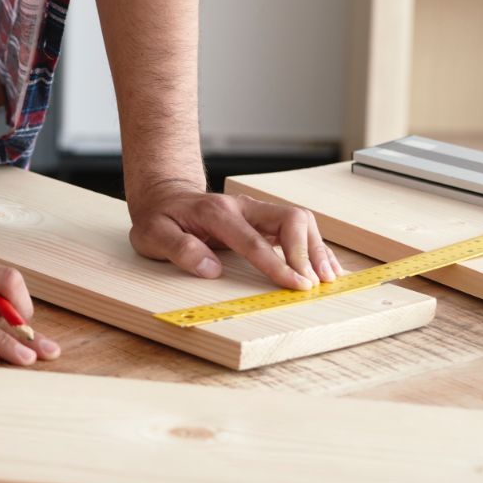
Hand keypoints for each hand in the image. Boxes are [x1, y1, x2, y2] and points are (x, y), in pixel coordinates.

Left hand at [128, 180, 346, 288]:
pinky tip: (326, 266)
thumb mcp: (152, 235)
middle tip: (315, 283)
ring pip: (299, 220)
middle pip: (289, 218)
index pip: (253, 239)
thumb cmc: (160, 219)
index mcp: (216, 212)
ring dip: (317, 248)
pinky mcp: (264, 218)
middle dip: (307, 251)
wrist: (165, 197)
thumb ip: (179, 249)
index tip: (297, 285)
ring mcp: (256, 210)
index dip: (277, 263)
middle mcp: (242, 206)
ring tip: (329, 278)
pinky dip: (314, 246)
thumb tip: (211, 269)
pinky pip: (297, 227)